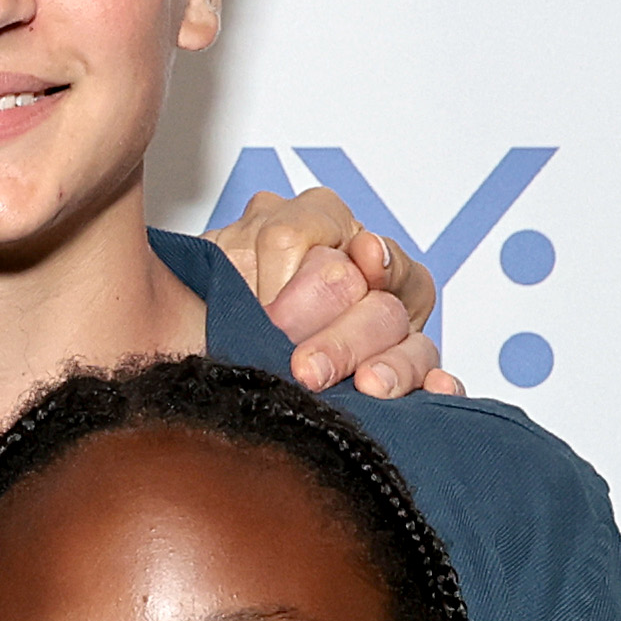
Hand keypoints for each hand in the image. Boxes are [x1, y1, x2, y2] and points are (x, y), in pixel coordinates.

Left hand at [212, 182, 453, 398]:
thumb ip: (236, 258)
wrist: (183, 378)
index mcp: (302, 229)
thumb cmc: (195, 324)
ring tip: (368, 388)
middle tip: (305, 369)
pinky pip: (434, 369)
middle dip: (338, 329)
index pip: (313, 227)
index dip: (289, 269)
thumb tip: (272, 272)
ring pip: (402, 325)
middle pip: (366, 283)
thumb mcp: (205, 279)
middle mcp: (348, 264)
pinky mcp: (400, 369)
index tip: (271, 312)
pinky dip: (437, 382)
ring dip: (388, 358)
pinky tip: (436, 392)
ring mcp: (381, 317)